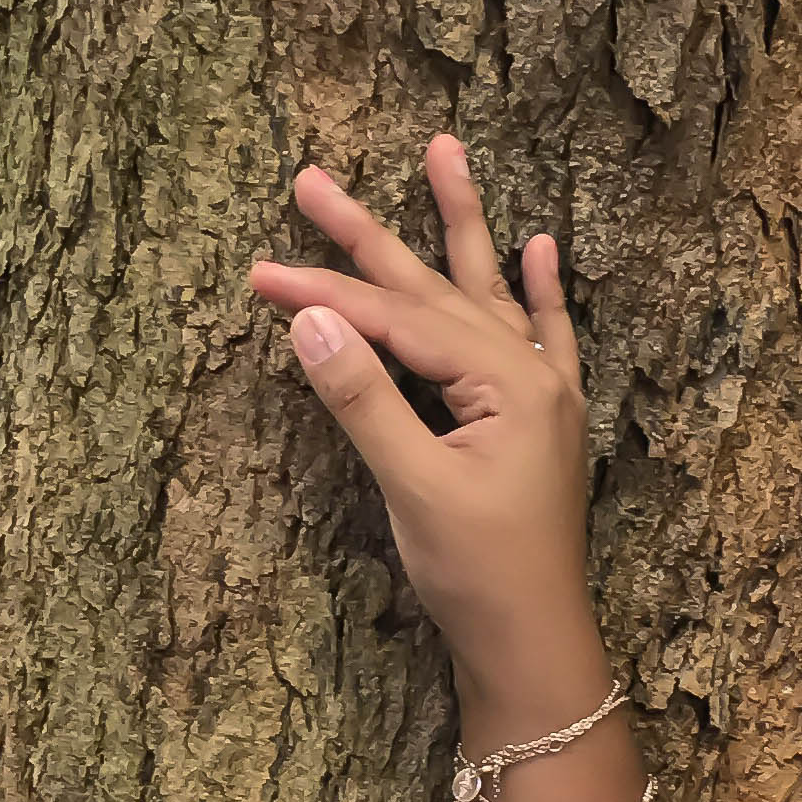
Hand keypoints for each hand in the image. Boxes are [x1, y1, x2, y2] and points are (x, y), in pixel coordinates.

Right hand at [247, 137, 592, 661]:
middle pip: (436, 288)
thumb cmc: (480, 578)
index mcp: (509, 383)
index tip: (258, 275)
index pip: (400, 321)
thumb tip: (309, 319)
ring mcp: (543, 397)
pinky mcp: (540, 424)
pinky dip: (539, 293)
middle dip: (370, 235)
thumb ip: (364, 399)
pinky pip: (542, 338)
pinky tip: (541, 248)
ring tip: (447, 152)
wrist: (535, 648)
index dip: (326, 295)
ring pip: (485, 293)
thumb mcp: (413, 488)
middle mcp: (532, 375)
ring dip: (461, 224)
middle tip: (310, 177)